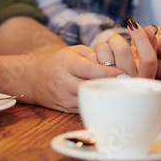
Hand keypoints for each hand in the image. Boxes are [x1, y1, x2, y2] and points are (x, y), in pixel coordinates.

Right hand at [5, 46, 126, 112]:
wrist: (31, 77)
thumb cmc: (58, 61)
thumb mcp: (73, 51)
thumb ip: (93, 55)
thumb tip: (117, 60)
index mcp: (67, 63)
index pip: (89, 69)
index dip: (108, 72)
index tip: (125, 74)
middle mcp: (63, 81)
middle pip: (90, 87)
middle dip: (109, 88)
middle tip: (129, 88)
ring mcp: (63, 97)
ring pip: (88, 101)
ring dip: (104, 99)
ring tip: (122, 97)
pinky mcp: (64, 109)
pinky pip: (84, 109)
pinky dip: (96, 107)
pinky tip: (108, 105)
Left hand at [85, 21, 158, 78]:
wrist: (109, 91)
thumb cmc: (128, 70)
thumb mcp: (141, 59)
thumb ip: (149, 43)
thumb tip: (152, 28)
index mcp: (146, 77)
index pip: (149, 58)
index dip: (141, 38)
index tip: (133, 24)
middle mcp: (130, 83)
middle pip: (123, 50)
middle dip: (116, 39)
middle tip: (114, 41)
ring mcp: (112, 85)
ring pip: (104, 49)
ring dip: (103, 46)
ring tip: (106, 54)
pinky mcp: (95, 82)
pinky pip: (91, 57)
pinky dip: (93, 53)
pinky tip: (97, 61)